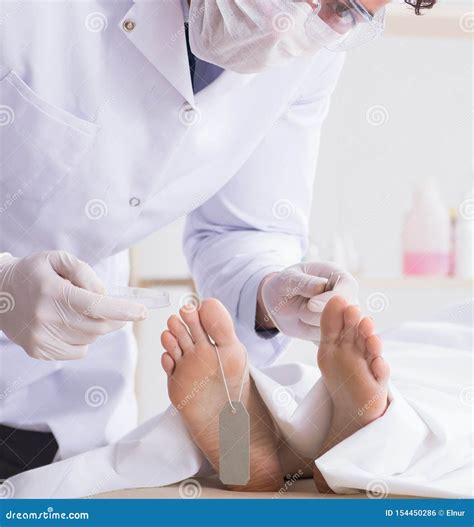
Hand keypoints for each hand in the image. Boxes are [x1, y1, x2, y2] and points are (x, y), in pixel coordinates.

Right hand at [0, 251, 147, 359]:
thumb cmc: (33, 272)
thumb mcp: (57, 259)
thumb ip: (84, 272)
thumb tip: (104, 293)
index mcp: (53, 291)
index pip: (95, 305)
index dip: (123, 310)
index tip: (143, 312)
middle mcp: (46, 317)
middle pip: (97, 326)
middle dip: (116, 319)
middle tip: (122, 311)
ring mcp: (41, 338)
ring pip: (89, 339)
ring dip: (97, 327)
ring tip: (81, 311)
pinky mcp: (39, 351)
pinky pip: (77, 351)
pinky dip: (84, 339)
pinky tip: (71, 324)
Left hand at [257, 261, 358, 340]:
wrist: (279, 303)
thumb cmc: (286, 284)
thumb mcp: (289, 279)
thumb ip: (304, 282)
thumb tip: (321, 286)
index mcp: (340, 277)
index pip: (347, 289)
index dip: (330, 299)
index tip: (310, 304)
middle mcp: (347, 298)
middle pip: (344, 313)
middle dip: (317, 314)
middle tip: (301, 309)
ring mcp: (343, 317)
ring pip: (334, 328)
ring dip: (311, 323)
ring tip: (301, 311)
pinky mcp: (335, 333)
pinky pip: (326, 340)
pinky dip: (310, 333)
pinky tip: (303, 323)